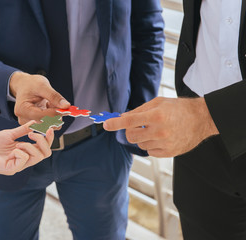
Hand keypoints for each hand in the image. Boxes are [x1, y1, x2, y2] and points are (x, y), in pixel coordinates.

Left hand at [0, 121, 53, 174]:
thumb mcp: (10, 134)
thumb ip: (23, 130)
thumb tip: (37, 122)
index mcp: (26, 151)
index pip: (44, 148)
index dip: (49, 138)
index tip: (49, 127)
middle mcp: (25, 160)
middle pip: (46, 154)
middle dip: (44, 141)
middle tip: (34, 133)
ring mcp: (20, 165)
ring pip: (37, 157)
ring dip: (31, 146)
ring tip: (19, 143)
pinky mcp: (12, 169)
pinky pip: (24, 159)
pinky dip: (21, 152)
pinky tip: (12, 150)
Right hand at [10, 72, 69, 124]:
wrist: (25, 85)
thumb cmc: (31, 84)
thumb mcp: (42, 86)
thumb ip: (54, 96)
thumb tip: (66, 106)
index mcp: (23, 109)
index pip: (42, 116)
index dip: (56, 113)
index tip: (67, 108)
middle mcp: (24, 118)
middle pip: (46, 123)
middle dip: (56, 114)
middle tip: (59, 103)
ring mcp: (29, 122)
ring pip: (49, 125)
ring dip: (55, 114)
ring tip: (50, 102)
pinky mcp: (35, 123)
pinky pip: (49, 123)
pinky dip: (53, 115)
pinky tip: (49, 106)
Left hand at [103, 97, 218, 156]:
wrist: (202, 119)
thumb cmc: (179, 108)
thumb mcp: (158, 102)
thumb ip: (138, 110)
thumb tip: (122, 117)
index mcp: (156, 116)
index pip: (128, 121)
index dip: (114, 124)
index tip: (105, 125)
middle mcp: (159, 131)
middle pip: (131, 136)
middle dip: (130, 130)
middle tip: (138, 125)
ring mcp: (164, 143)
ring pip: (140, 144)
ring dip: (142, 137)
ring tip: (155, 130)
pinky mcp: (169, 153)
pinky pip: (150, 151)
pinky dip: (151, 145)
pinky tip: (161, 138)